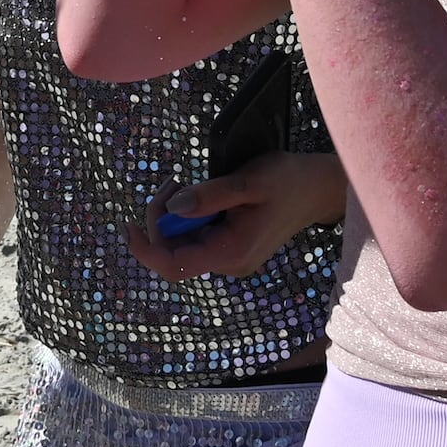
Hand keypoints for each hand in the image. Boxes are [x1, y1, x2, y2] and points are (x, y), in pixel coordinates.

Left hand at [127, 148, 349, 279]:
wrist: (318, 188)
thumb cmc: (287, 180)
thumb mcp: (249, 181)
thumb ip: (210, 196)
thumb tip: (174, 207)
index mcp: (231, 252)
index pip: (174, 266)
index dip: (146, 249)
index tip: (129, 224)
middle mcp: (228, 262)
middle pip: (174, 252)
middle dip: (161, 218)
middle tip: (171, 182)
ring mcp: (230, 257)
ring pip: (184, 244)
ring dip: (173, 216)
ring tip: (182, 183)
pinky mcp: (231, 246)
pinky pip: (197, 237)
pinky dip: (188, 217)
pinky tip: (196, 195)